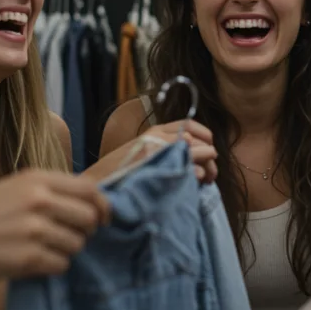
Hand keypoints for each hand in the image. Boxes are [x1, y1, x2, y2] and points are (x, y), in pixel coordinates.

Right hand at [0, 170, 109, 279]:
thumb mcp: (15, 187)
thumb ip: (50, 190)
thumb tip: (92, 201)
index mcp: (37, 179)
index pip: (90, 189)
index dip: (102, 205)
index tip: (103, 217)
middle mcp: (39, 201)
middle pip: (89, 218)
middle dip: (85, 230)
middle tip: (69, 235)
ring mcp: (34, 230)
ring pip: (77, 244)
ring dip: (66, 250)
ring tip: (43, 247)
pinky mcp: (30, 258)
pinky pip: (62, 264)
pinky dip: (53, 266)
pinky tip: (34, 260)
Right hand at [92, 120, 218, 183]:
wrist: (98, 183)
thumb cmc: (120, 173)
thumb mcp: (143, 153)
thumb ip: (166, 150)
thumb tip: (196, 161)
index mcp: (156, 130)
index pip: (192, 127)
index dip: (206, 139)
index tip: (211, 153)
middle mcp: (159, 136)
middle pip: (200, 141)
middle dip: (210, 157)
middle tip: (212, 175)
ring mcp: (159, 149)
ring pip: (199, 152)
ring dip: (208, 167)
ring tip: (206, 180)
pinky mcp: (159, 165)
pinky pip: (189, 167)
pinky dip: (197, 174)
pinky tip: (196, 182)